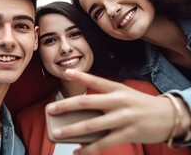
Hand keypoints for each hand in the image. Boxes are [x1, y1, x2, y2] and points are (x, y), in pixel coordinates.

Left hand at [45, 69, 174, 154]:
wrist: (168, 116)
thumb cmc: (140, 104)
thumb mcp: (124, 94)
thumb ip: (104, 98)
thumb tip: (80, 110)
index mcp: (117, 89)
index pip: (95, 80)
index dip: (80, 75)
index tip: (66, 72)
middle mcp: (118, 101)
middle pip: (86, 103)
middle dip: (65, 106)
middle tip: (49, 109)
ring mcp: (122, 118)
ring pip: (91, 126)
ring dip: (71, 130)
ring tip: (57, 134)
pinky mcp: (127, 134)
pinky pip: (103, 143)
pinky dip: (88, 149)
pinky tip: (77, 151)